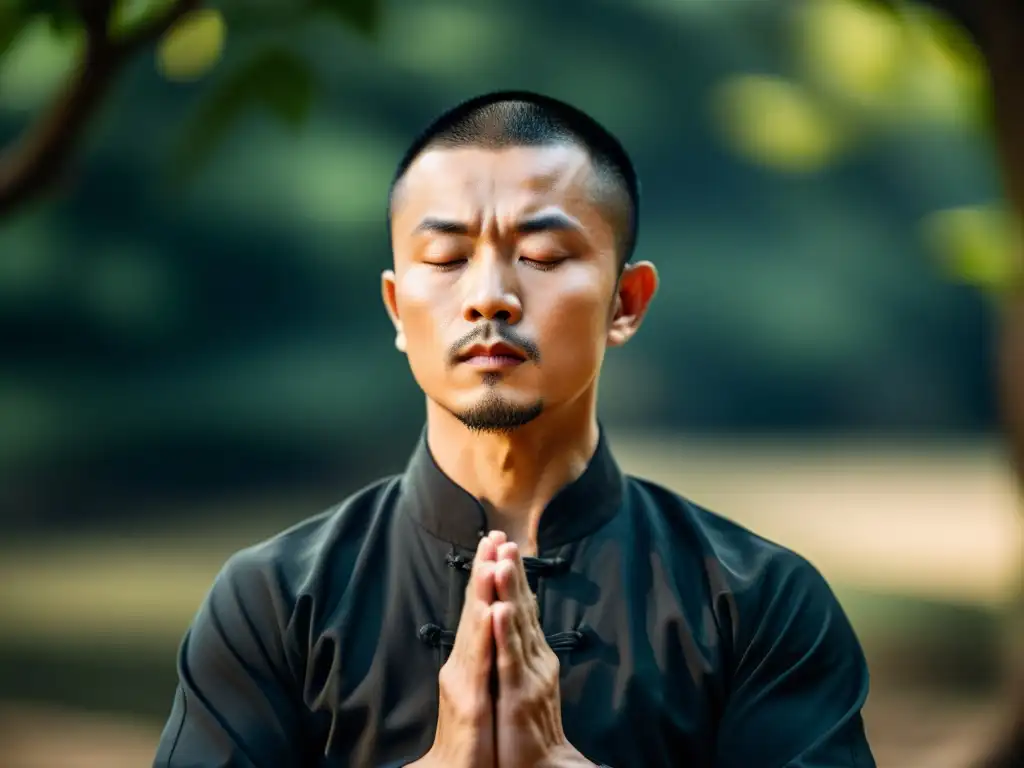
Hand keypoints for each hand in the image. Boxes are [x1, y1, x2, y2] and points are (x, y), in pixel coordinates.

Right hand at [414, 534, 499, 767]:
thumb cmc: (473, 735)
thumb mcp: (481, 687)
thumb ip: (484, 654)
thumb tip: (495, 621)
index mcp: (470, 658)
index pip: (480, 607)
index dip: (488, 574)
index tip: (497, 540)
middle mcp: (463, 663)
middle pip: (475, 609)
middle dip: (484, 570)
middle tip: (493, 535)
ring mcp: (464, 681)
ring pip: (475, 628)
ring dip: (483, 592)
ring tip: (490, 560)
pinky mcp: (470, 702)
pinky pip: (480, 662)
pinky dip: (484, 634)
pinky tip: (491, 611)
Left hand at [492, 540, 592, 767]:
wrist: (539, 767)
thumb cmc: (526, 730)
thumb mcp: (521, 683)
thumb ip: (519, 652)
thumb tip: (510, 621)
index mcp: (533, 654)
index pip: (522, 607)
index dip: (513, 575)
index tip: (503, 544)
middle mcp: (535, 658)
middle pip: (522, 607)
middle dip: (512, 571)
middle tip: (504, 537)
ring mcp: (529, 675)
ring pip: (517, 625)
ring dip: (509, 591)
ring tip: (502, 560)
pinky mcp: (519, 695)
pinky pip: (510, 658)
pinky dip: (505, 632)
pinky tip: (500, 609)